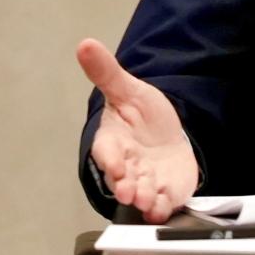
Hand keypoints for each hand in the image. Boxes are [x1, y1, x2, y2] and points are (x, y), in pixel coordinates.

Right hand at [77, 38, 198, 222]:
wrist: (168, 135)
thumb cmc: (142, 116)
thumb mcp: (127, 90)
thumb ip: (107, 73)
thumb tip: (85, 45)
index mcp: (112, 142)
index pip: (106, 152)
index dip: (110, 161)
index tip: (116, 166)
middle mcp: (126, 166)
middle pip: (122, 180)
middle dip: (125, 187)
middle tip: (130, 192)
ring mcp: (145, 182)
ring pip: (141, 195)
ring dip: (144, 200)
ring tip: (147, 201)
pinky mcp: (165, 193)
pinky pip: (162, 205)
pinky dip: (162, 209)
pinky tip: (163, 209)